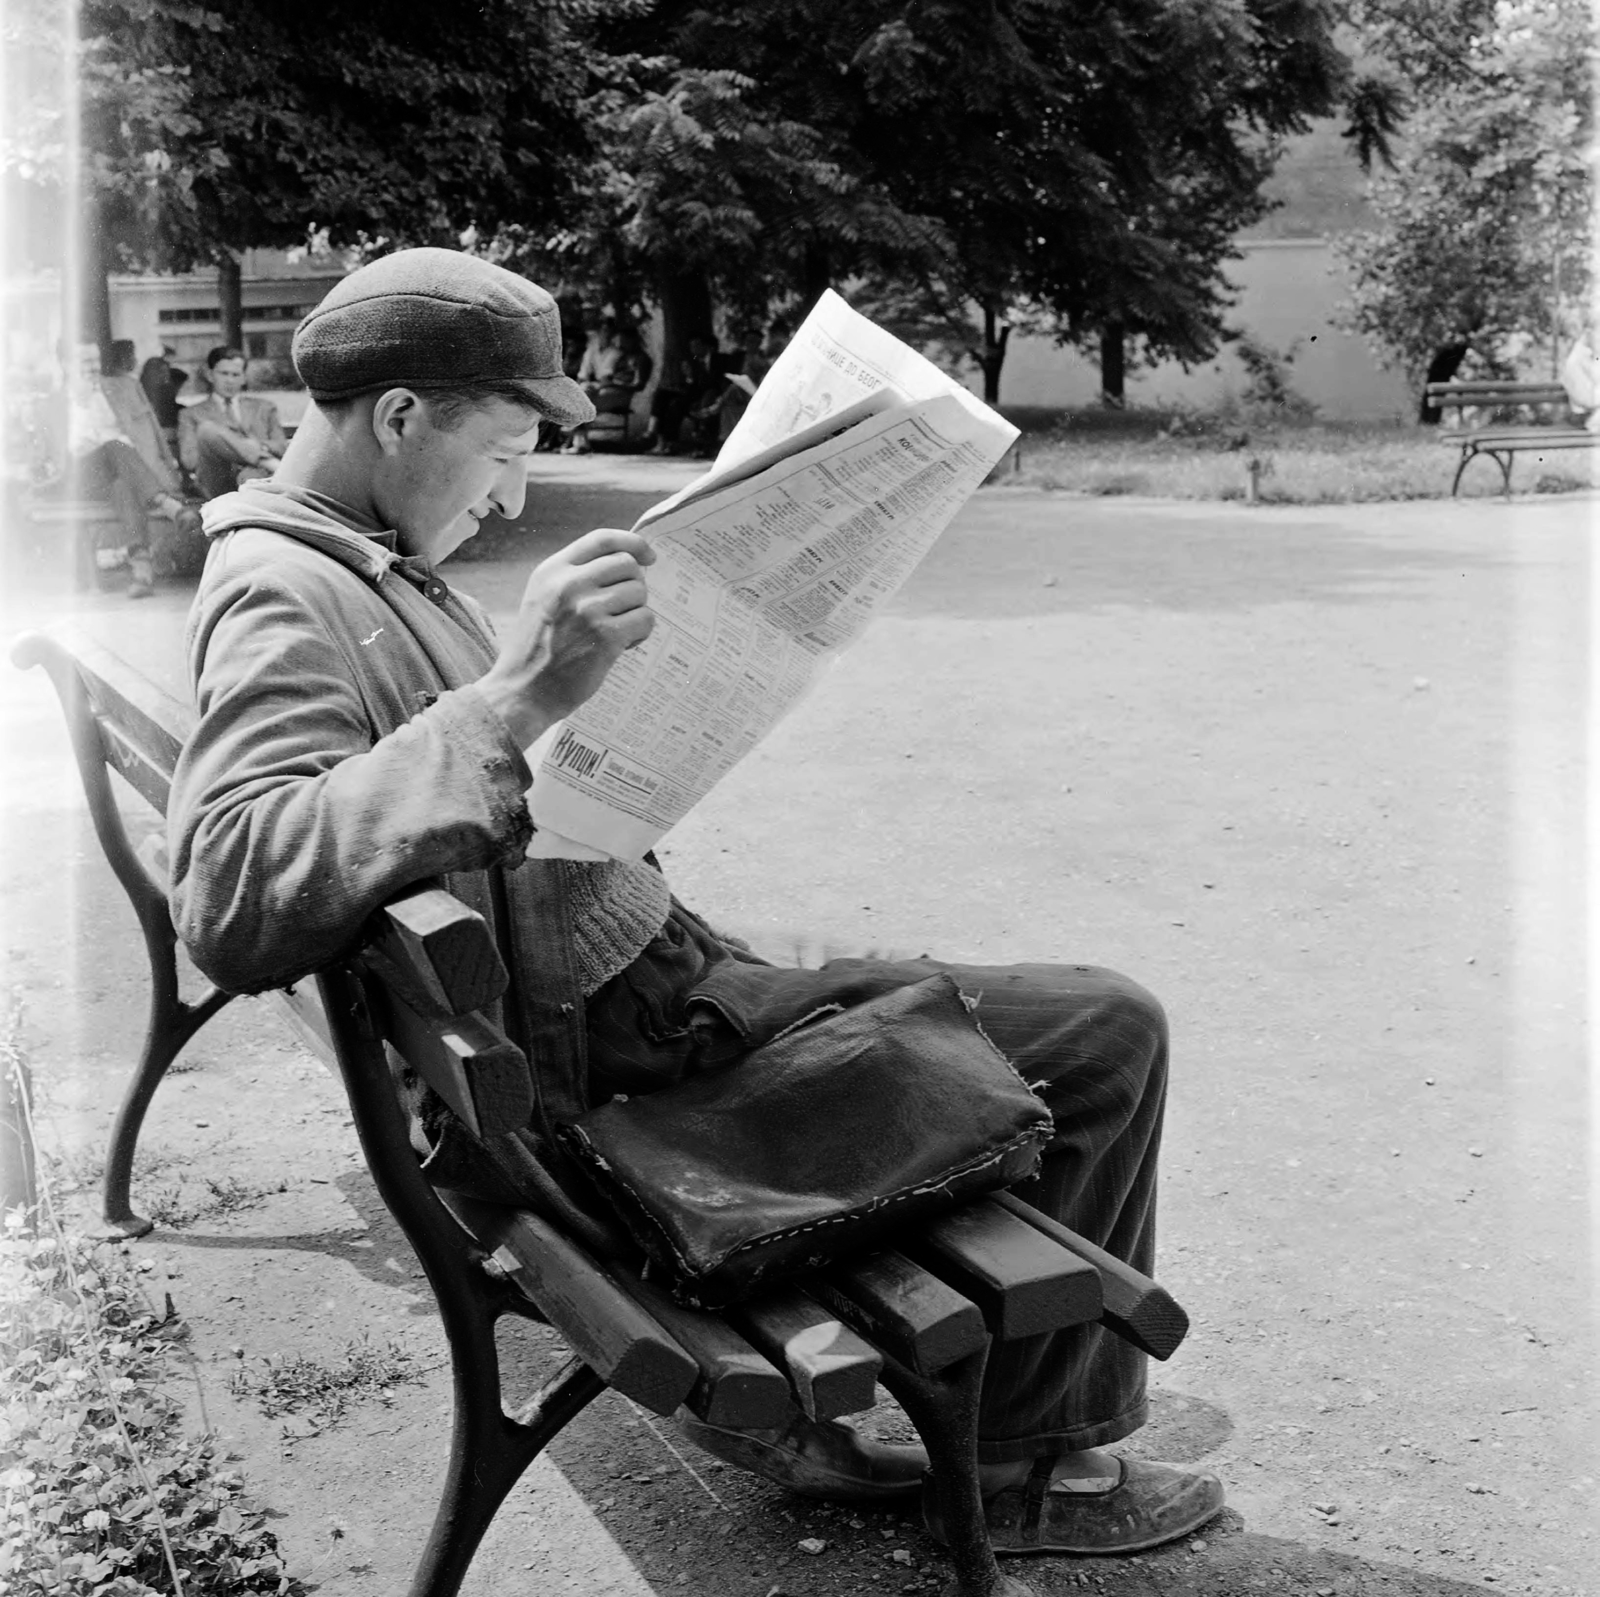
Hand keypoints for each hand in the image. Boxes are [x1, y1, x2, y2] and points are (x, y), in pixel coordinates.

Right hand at [476, 528, 654, 747]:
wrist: (522, 691)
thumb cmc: (536, 648)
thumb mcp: (543, 598)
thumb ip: (575, 577)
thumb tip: (626, 563)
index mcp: (553, 570)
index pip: (602, 539)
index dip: (633, 543)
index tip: (648, 555)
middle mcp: (569, 584)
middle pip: (628, 565)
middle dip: (634, 587)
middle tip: (621, 611)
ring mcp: (588, 609)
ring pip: (640, 593)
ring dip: (636, 612)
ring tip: (616, 631)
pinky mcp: (605, 636)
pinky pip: (645, 620)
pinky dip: (640, 633)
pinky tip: (621, 645)